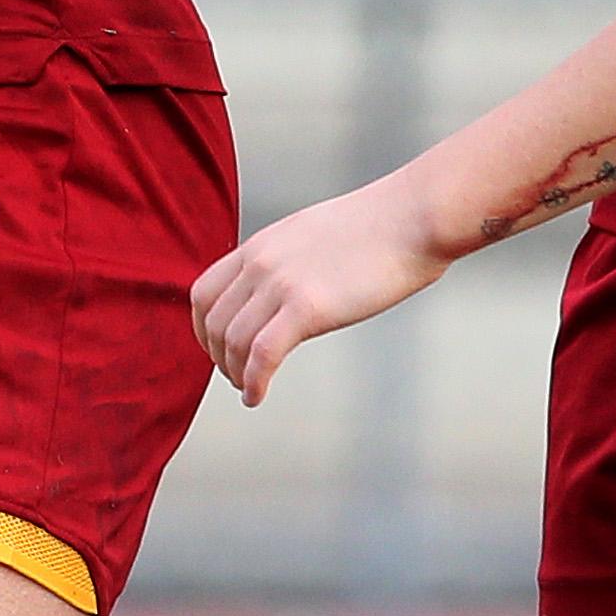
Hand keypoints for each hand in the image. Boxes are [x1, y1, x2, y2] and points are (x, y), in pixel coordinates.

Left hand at [189, 172, 453, 405]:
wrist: (412, 218)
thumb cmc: (377, 230)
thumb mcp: (313, 236)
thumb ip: (288, 262)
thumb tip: (283, 293)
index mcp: (260, 244)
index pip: (204, 291)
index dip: (203, 329)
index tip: (218, 350)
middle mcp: (261, 262)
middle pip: (212, 322)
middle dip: (217, 357)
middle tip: (235, 376)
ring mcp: (281, 283)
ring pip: (232, 342)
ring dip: (234, 373)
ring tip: (249, 389)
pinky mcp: (307, 307)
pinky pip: (262, 356)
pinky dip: (253, 383)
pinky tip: (256, 397)